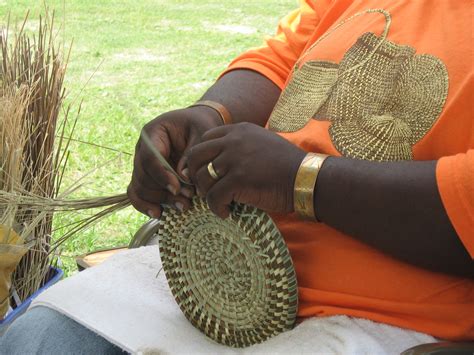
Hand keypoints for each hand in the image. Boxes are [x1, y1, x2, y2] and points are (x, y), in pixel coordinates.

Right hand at [128, 106, 221, 217]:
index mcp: (153, 133)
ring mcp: (142, 165)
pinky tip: (159, 214)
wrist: (197, 126)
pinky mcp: (147, 177)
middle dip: (164, 192)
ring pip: (140, 188)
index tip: (176, 188)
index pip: (149, 157)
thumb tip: (183, 178)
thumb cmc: (200, 125)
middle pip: (143, 176)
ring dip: (160, 200)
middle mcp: (142, 150)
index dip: (161, 175)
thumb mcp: (202, 132)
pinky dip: (145, 205)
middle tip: (187, 200)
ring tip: (183, 206)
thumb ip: (192, 154)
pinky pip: (137, 194)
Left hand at [187, 122, 305, 217]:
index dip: (201, 158)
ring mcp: (235, 159)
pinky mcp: (238, 180)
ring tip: (219, 202)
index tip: (206, 172)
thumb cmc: (286, 166)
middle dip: (194, 174)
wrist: (307, 178)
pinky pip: (213, 197)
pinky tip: (226, 213)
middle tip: (204, 189)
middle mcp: (233, 141)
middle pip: (195, 155)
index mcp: (239, 130)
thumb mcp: (261, 143)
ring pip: (202, 178)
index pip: (205, 139)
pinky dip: (216, 208)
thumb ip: (240, 145)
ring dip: (206, 194)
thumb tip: (217, 161)